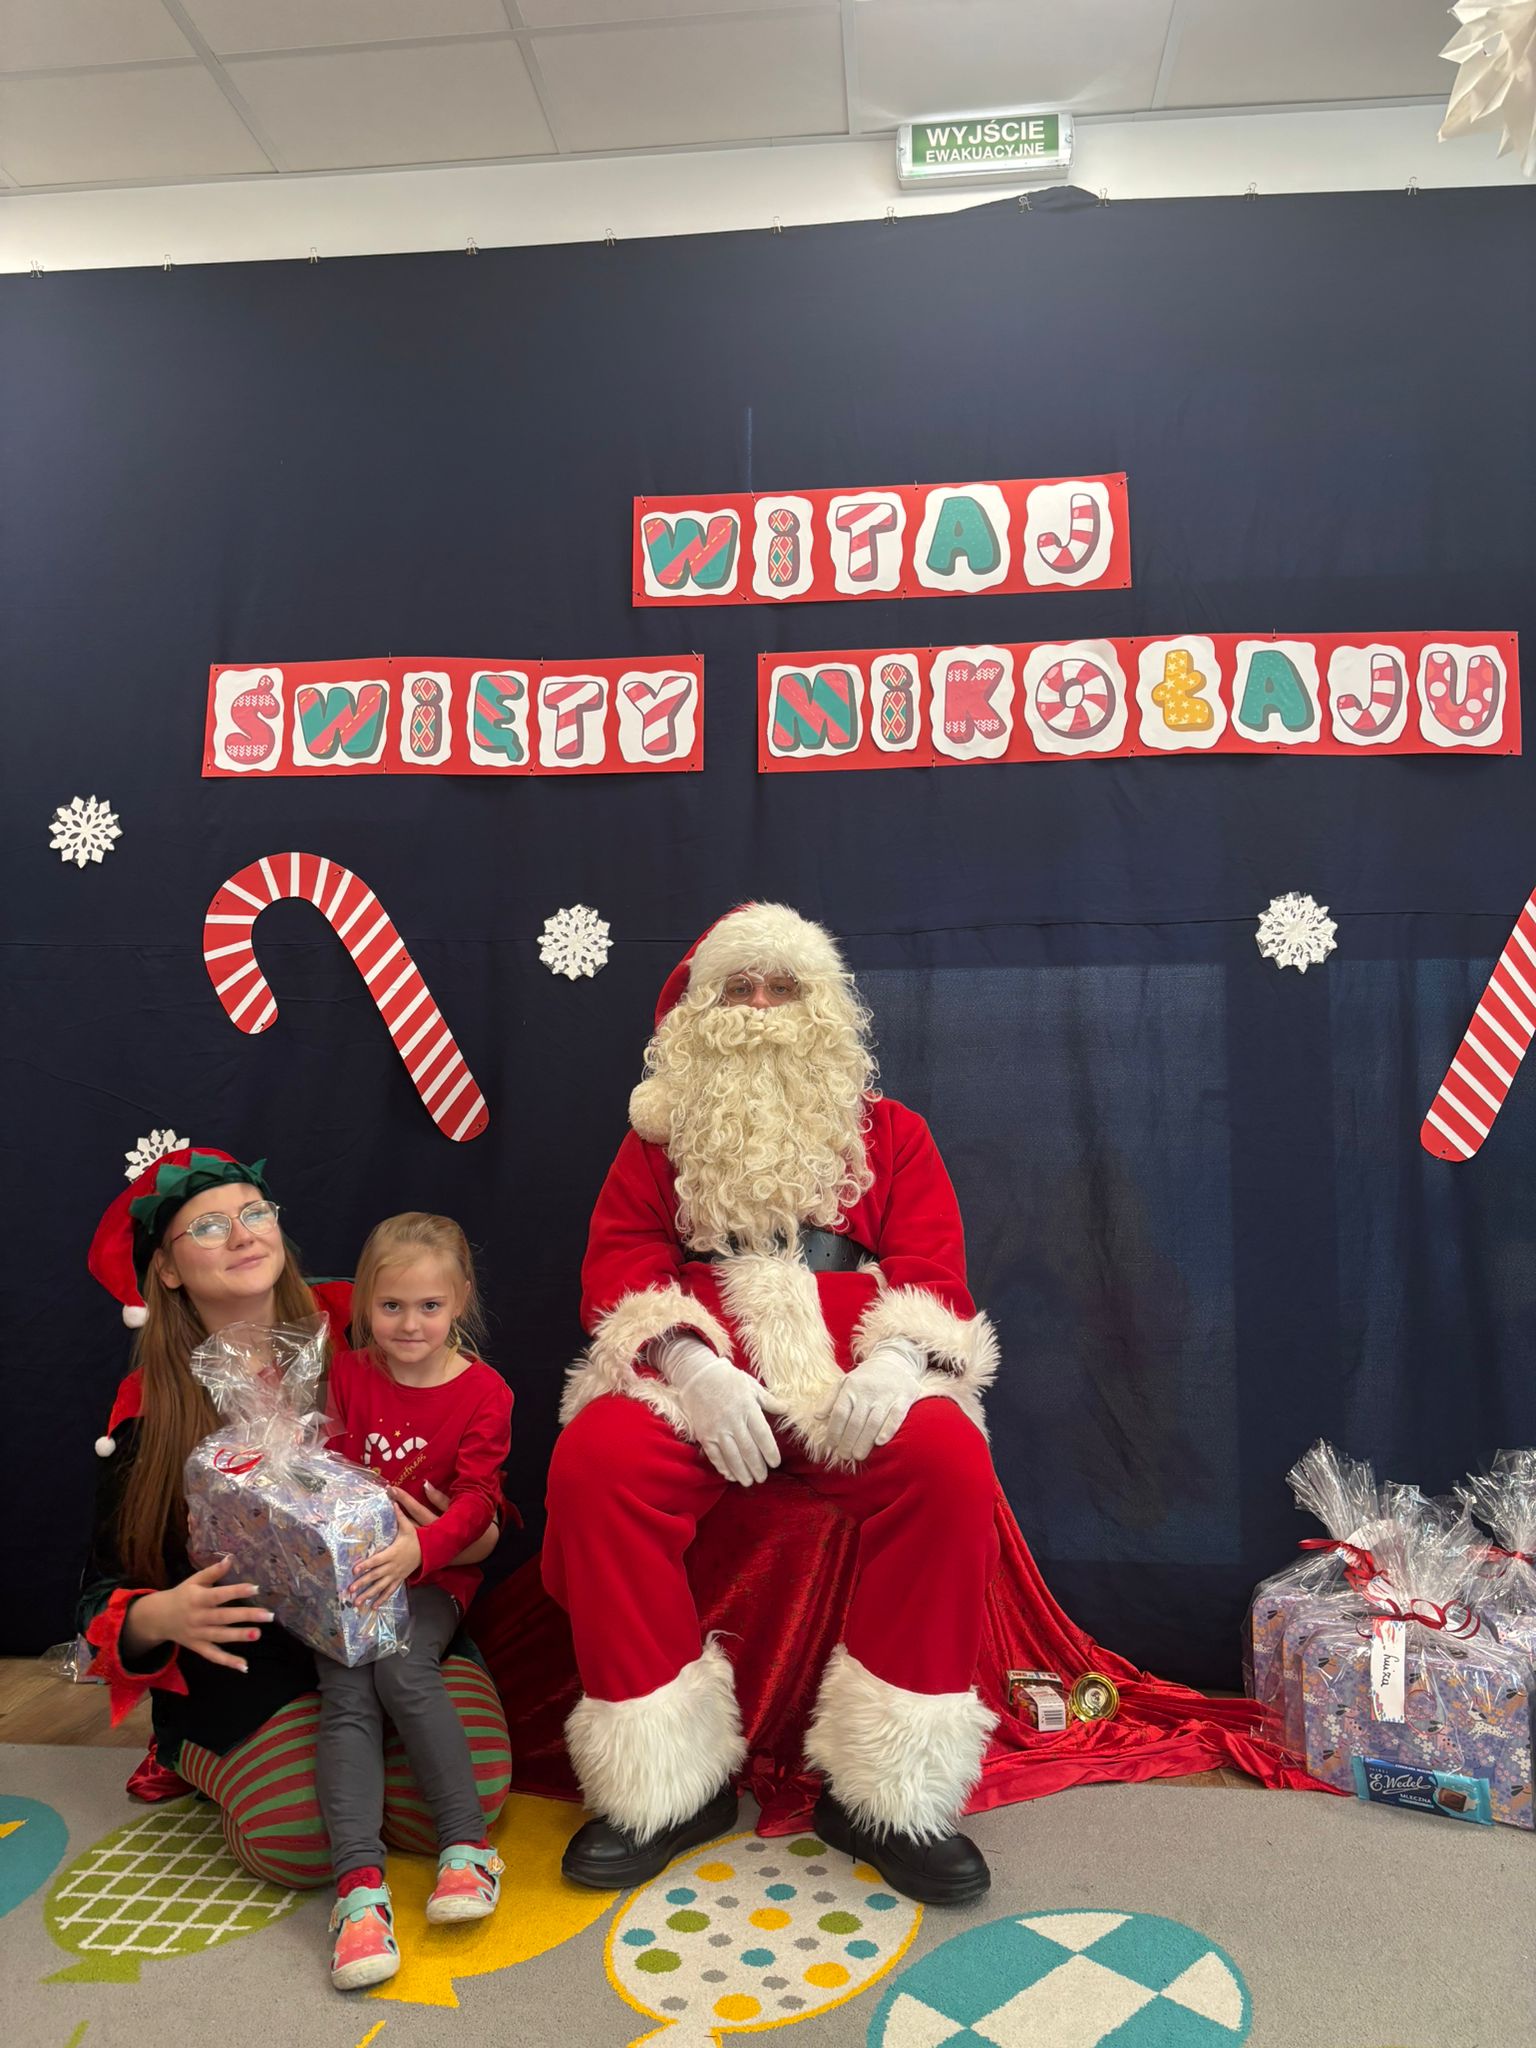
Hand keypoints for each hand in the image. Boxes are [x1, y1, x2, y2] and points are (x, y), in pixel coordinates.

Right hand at [128, 1557, 272, 1673]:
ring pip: (220, 1637)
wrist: (158, 1617)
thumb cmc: (182, 1595)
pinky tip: (245, 1666)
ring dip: (239, 1637)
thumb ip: (213, 1571)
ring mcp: (197, 1635)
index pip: (218, 1595)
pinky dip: (228, 1662)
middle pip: (223, 1618)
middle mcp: (198, 1618)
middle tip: (268, 1615)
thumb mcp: (194, 1580)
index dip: (236, 1591)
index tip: (256, 1588)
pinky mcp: (197, 1647)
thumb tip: (231, 1558)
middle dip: (246, 1616)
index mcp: (197, 1599)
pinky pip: (213, 1656)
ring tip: (258, 1634)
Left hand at [350, 1505, 421, 1608]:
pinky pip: (390, 1591)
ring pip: (381, 1587)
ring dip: (368, 1595)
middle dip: (362, 1584)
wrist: (431, 1551)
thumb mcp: (408, 1526)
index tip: (354, 1570)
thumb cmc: (417, 1538)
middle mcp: (393, 1566)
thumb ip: (399, 1515)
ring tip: (356, 1602)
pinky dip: (382, 1598)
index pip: (376, 1560)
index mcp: (392, 1553)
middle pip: (375, 1576)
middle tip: (350, 1590)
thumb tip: (392, 1500)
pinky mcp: (399, 1579)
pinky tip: (373, 1606)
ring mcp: (396, 1574)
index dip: (365, 1565)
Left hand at [390, 1481, 497, 1564]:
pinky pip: (409, 1547)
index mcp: (435, 1523)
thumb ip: (439, 1498)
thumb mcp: (454, 1509)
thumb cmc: (464, 1524)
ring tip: (381, 1516)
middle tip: (380, 1502)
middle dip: (392, 1512)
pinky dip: (399, 1542)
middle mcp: (427, 1536)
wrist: (474, 1547)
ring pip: (406, 1537)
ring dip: (394, 1525)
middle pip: (406, 1522)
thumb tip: (425, 1485)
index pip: (415, 1508)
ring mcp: (424, 1547)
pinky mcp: (424, 1555)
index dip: (403, 1498)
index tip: (391, 1489)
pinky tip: (386, 1541)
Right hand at [657, 1333, 786, 1485]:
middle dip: (757, 1467)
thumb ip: (769, 1401)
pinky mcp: (704, 1434)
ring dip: (741, 1472)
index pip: (762, 1435)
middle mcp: (733, 1421)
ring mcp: (717, 1429)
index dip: (770, 1452)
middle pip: (748, 1450)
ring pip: (732, 1457)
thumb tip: (787, 1409)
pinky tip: (730, 1475)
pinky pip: (715, 1455)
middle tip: (762, 1478)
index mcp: (748, 1408)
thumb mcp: (752, 1386)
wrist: (698, 1375)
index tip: (775, 1463)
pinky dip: (723, 1467)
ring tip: (748, 1481)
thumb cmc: (728, 1379)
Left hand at [818, 1341, 924, 1463]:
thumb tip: (817, 1417)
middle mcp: (867, 1391)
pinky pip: (895, 1417)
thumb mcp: (845, 1382)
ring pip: (873, 1423)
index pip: (839, 1413)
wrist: (895, 1360)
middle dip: (848, 1442)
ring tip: (858, 1456)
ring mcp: (886, 1395)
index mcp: (851, 1387)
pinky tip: (880, 1442)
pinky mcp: (903, 1398)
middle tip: (845, 1456)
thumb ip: (830, 1400)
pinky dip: (888, 1430)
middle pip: (855, 1422)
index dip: (834, 1432)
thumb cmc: (867, 1377)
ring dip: (865, 1442)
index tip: (832, 1446)